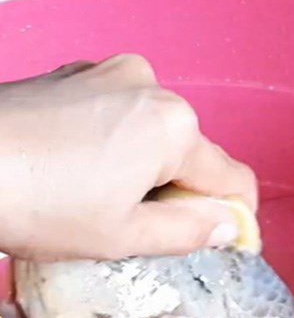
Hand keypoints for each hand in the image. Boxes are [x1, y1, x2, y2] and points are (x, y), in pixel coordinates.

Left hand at [0, 54, 257, 259]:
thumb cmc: (34, 203)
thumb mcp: (123, 237)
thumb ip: (189, 232)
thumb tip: (225, 226)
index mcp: (173, 126)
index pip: (233, 179)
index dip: (235, 218)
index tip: (225, 244)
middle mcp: (150, 86)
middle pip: (193, 153)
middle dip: (181, 191)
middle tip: (142, 230)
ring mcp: (110, 73)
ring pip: (156, 134)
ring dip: (148, 169)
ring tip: (100, 200)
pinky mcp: (76, 74)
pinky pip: (121, 115)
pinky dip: (117, 145)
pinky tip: (80, 171)